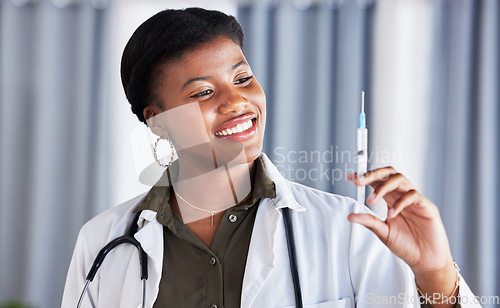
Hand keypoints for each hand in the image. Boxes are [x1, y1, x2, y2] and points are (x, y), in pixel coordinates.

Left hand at [347, 167, 457, 302]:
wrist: (426, 261)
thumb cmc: (407, 245)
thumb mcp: (383, 232)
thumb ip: (369, 221)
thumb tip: (350, 216)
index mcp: (392, 200)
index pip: (378, 181)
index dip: (365, 176)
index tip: (350, 177)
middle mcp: (403, 196)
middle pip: (389, 173)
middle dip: (372, 174)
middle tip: (358, 181)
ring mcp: (415, 200)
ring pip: (400, 179)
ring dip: (383, 187)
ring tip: (371, 201)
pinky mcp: (427, 207)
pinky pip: (413, 196)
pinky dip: (400, 203)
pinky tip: (391, 214)